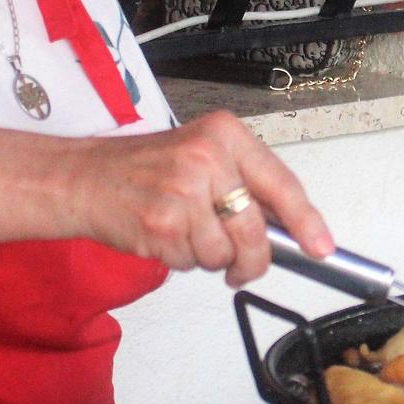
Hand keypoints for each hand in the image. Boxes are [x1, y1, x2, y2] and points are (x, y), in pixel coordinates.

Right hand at [59, 110, 331, 286]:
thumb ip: (243, 184)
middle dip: (253, 261)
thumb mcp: (199, 156)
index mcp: (224, 134)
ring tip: (183, 233)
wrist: (82, 178)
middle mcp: (207, 157)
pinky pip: (193, 263)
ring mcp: (184, 190)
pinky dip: (182, 260)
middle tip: (243, 269)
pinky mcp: (163, 223)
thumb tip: (290, 229)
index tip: (322, 247)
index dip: (306, 221)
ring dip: (208, 258)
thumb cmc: (143, 170)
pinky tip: (163, 236)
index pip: (281, 182)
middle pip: (255, 231)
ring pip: (224, 254)